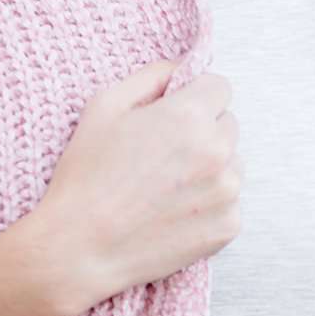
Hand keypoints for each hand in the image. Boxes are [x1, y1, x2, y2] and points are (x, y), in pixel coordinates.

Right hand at [36, 59, 242, 305]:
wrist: (81, 248)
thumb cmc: (86, 175)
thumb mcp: (104, 105)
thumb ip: (151, 76)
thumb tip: (182, 67)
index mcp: (190, 116)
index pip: (220, 87)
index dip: (195, 97)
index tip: (175, 114)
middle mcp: (218, 152)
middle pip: (228, 125)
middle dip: (203, 131)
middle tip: (164, 155)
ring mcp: (227, 193)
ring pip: (233, 164)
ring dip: (210, 168)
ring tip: (167, 186)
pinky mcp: (228, 227)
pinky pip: (229, 202)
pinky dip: (209, 204)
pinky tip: (174, 212)